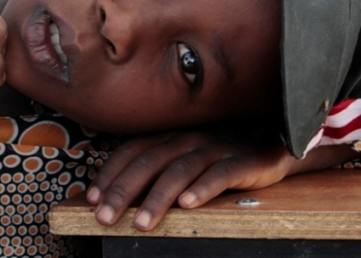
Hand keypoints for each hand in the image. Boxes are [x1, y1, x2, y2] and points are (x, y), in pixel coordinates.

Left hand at [87, 128, 296, 230]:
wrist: (269, 150)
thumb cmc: (218, 159)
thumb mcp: (183, 160)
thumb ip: (154, 172)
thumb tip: (112, 196)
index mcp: (171, 138)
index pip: (133, 151)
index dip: (110, 173)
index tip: (91, 199)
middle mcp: (188, 139)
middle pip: (150, 162)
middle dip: (124, 191)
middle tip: (104, 217)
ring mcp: (214, 149)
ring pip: (180, 171)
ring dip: (157, 197)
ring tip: (140, 222)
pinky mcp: (240, 162)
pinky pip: (219, 175)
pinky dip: (202, 189)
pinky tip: (188, 204)